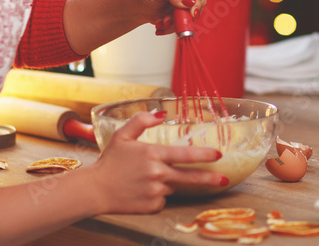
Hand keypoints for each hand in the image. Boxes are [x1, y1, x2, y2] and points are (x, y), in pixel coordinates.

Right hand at [89, 111, 224, 213]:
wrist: (94, 190)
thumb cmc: (110, 161)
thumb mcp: (122, 135)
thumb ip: (142, 121)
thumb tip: (161, 113)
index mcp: (152, 155)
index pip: (184, 154)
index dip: (203, 155)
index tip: (218, 155)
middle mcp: (157, 174)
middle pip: (190, 177)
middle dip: (210, 178)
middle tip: (223, 179)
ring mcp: (155, 192)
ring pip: (173, 186)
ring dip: (168, 181)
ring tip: (146, 178)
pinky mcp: (152, 206)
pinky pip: (163, 199)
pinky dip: (158, 195)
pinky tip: (142, 190)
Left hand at [132, 0, 210, 32]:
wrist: (137, 4)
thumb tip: (189, 0)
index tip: (190, 9)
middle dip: (186, 11)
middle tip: (173, 19)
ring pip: (196, 10)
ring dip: (180, 19)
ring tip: (163, 20)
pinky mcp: (188, 6)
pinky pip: (190, 18)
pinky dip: (178, 24)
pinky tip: (165, 22)